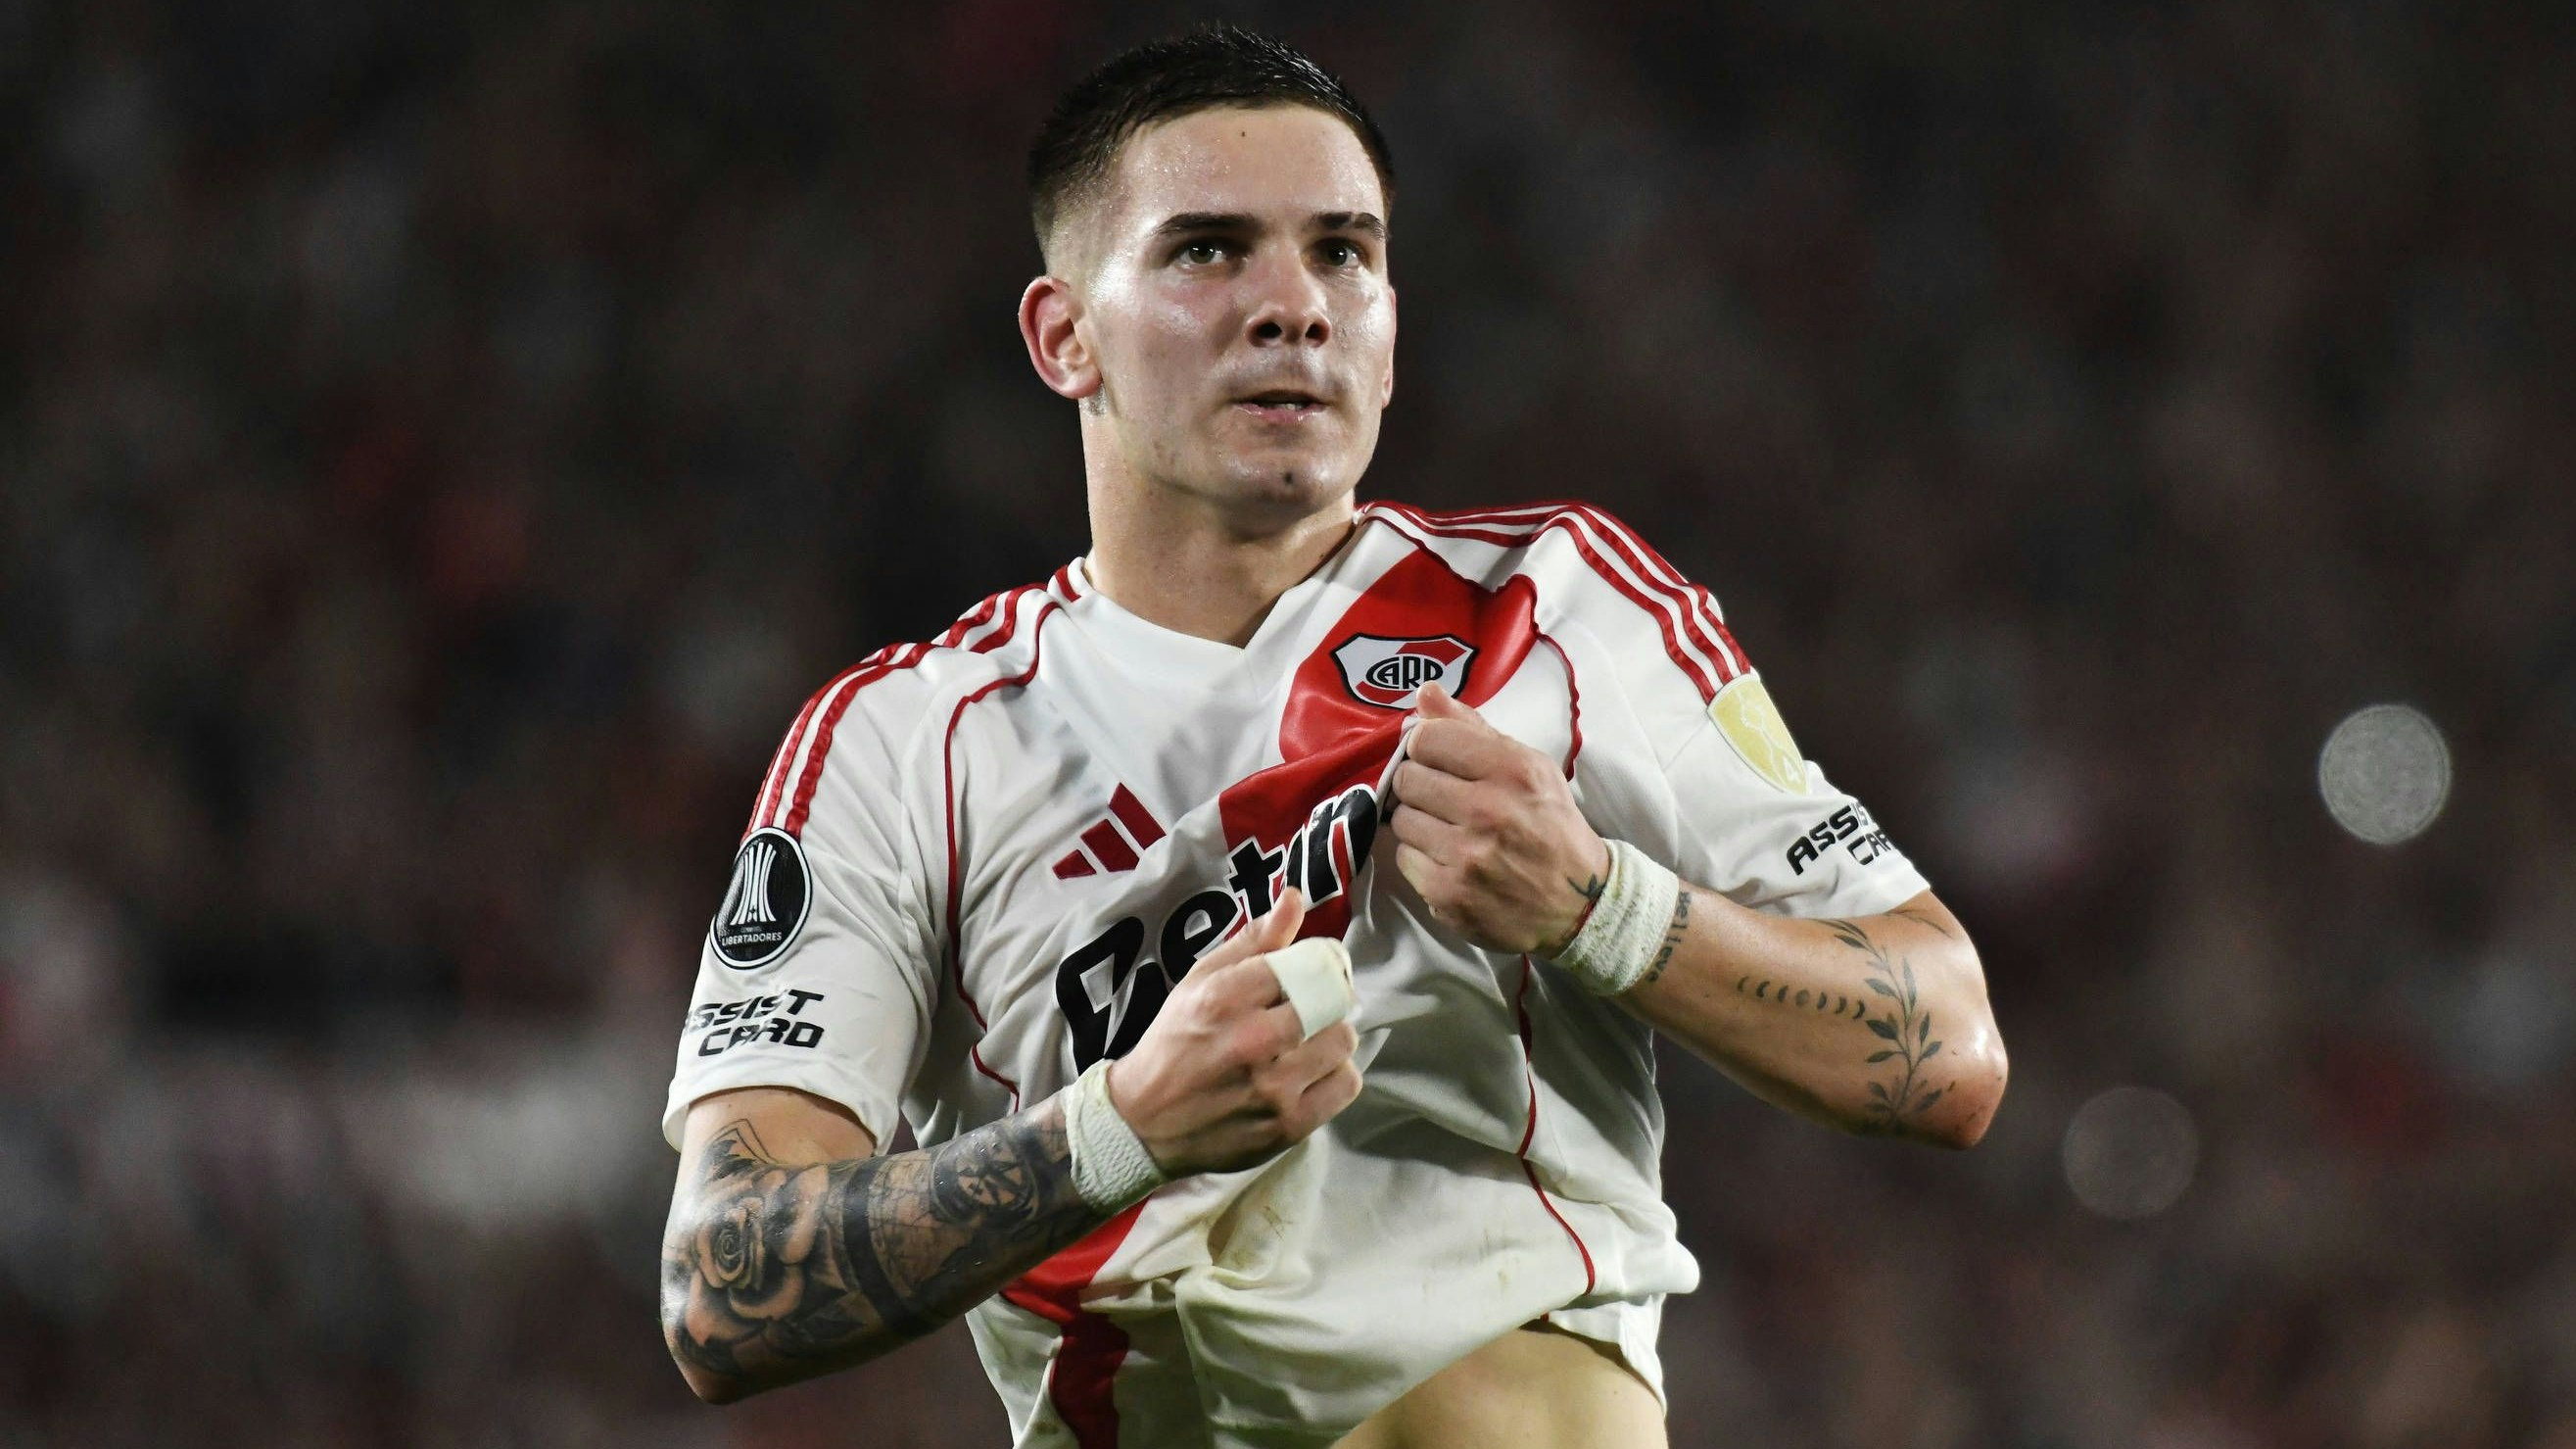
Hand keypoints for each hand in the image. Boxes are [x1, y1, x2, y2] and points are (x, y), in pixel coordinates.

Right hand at [1105, 889, 1363, 1177]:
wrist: (1145, 1122)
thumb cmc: (1175, 1043)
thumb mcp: (1200, 981)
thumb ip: (1253, 941)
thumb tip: (1294, 898)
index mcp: (1226, 997)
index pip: (1310, 962)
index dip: (1327, 961)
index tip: (1323, 967)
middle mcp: (1251, 1041)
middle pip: (1334, 1000)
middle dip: (1331, 997)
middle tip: (1317, 1005)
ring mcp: (1272, 1088)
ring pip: (1344, 1041)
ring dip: (1333, 1036)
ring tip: (1309, 1041)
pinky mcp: (1288, 1125)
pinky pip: (1346, 1085)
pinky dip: (1337, 1075)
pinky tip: (1312, 1073)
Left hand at [1387, 683, 1609, 955]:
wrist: (1578, 903)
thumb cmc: (1551, 827)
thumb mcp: (1528, 768)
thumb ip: (1473, 729)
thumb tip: (1425, 693)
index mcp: (1512, 771)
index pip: (1428, 737)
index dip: (1426, 746)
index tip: (1437, 759)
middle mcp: (1488, 811)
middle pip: (1408, 777)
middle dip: (1420, 784)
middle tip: (1444, 798)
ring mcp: (1465, 856)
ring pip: (1401, 819)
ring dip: (1419, 821)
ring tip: (1450, 830)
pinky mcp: (1448, 894)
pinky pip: (1404, 859)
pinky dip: (1422, 858)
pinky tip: (1450, 859)